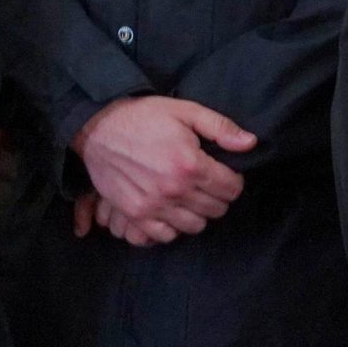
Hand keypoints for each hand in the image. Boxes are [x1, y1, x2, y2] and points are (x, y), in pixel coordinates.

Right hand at [72, 96, 254, 242]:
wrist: (97, 127)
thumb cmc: (142, 116)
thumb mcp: (184, 111)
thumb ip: (220, 127)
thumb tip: (250, 144)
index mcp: (191, 164)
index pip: (231, 189)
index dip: (232, 180)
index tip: (221, 172)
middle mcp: (174, 189)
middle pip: (216, 209)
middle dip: (216, 196)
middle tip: (204, 183)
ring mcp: (154, 205)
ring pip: (195, 225)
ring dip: (196, 213)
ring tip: (187, 196)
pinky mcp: (135, 214)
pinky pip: (165, 235)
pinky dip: (172, 227)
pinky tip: (169, 210)